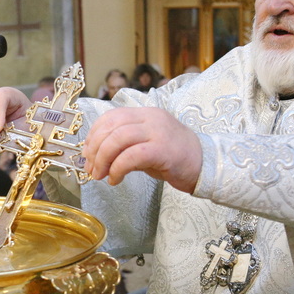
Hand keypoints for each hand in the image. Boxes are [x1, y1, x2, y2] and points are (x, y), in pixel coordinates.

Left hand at [82, 107, 201, 192]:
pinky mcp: (163, 150)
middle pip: (111, 126)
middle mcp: (151, 118)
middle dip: (95, 149)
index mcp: (145, 113)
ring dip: (103, 159)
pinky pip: (132, 156)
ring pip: (118, 139)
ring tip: (100, 175)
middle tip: (91, 168)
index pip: (111, 116)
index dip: (94, 134)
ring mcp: (158, 132)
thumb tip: (96, 155)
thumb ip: (125, 145)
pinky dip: (117, 169)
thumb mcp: (147, 145)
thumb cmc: (175, 158)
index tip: (87, 152)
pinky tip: (115, 180)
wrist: (206, 165)